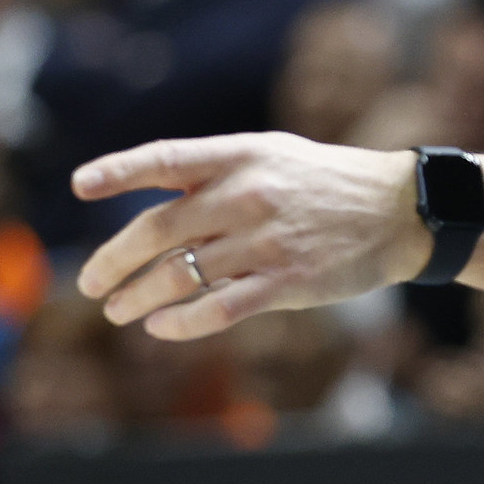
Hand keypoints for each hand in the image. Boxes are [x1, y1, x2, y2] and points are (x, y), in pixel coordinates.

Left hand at [73, 133, 433, 340]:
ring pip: (178, 276)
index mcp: (243, 157)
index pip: (166, 159)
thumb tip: (153, 202)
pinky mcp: (287, 282)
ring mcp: (267, 241)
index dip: (119, 172)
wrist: (402, 211)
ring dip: (136, 298)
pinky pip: (218, 308)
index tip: (81, 187)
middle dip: (112, 262)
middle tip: (91, 283)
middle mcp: (249, 195)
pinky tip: (161, 327)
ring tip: (118, 310)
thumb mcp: (275, 156)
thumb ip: (218, 173)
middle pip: (157, 231)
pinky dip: (180, 323)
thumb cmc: (330, 184)